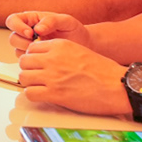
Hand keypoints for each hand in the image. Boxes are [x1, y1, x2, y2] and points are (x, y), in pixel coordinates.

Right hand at [6, 10, 87, 52]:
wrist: (83, 45)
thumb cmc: (74, 30)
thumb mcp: (65, 21)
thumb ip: (51, 21)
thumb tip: (38, 28)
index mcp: (32, 19)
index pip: (13, 20)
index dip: (17, 27)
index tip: (30, 33)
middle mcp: (28, 32)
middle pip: (13, 37)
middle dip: (22, 42)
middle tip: (35, 44)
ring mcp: (30, 46)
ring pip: (17, 50)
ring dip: (27, 52)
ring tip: (42, 52)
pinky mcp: (34, 57)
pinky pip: (26, 60)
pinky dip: (32, 60)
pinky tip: (43, 58)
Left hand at [15, 38, 129, 114]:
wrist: (117, 86)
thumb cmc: (104, 71)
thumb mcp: (80, 51)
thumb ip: (61, 53)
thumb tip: (48, 60)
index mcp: (60, 45)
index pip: (32, 47)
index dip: (34, 58)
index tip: (38, 65)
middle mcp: (53, 58)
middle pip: (24, 61)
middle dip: (29, 70)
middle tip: (37, 77)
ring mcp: (52, 75)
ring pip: (23, 76)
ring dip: (30, 83)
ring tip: (40, 87)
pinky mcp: (54, 93)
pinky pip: (29, 93)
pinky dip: (33, 96)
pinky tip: (43, 96)